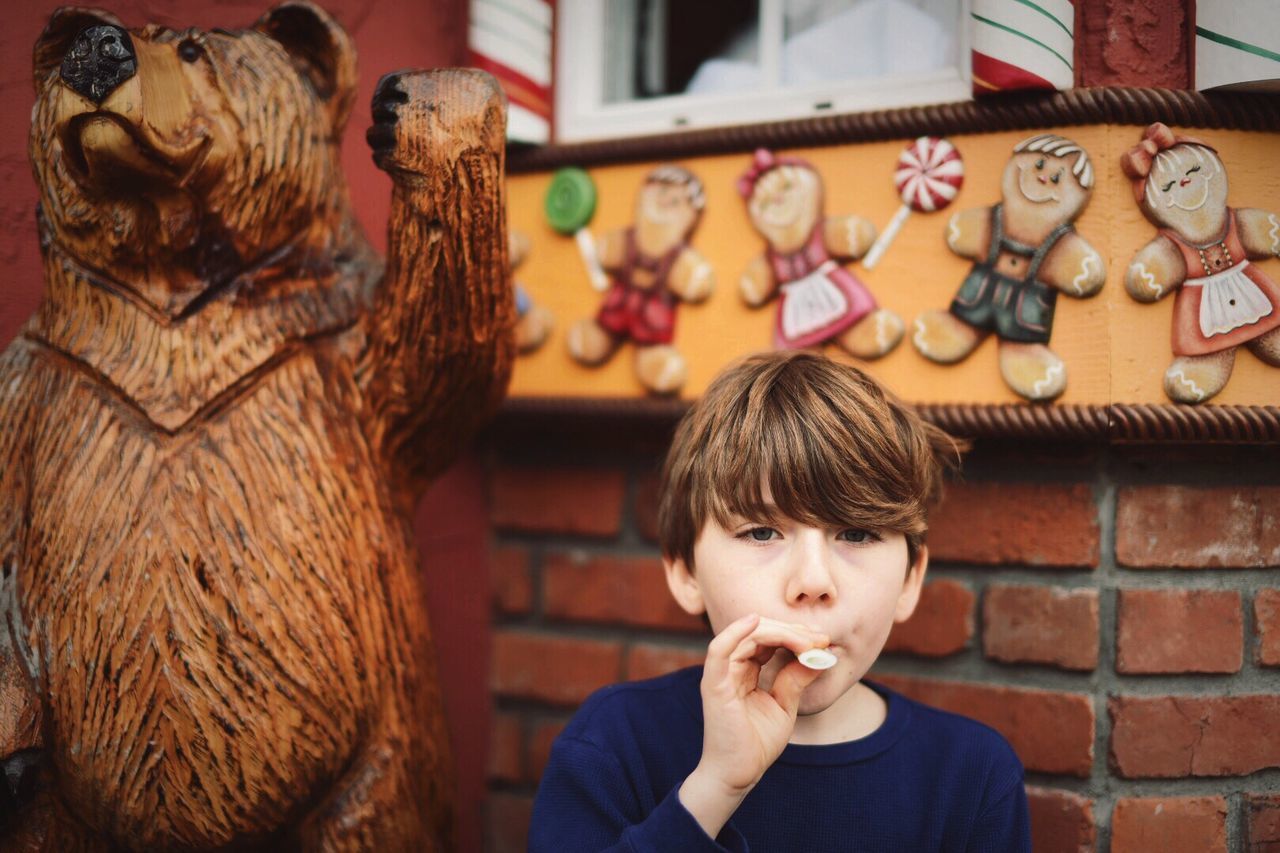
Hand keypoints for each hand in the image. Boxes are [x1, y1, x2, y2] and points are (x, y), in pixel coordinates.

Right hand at [678, 614, 827, 836]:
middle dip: (792, 631)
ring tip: (807, 641)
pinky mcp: (715, 685)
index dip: (795, 635)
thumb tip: (818, 655)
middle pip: (759, 633)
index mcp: (745, 671)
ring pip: (747, 636)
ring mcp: (721, 674)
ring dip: (780, 633)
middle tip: (820, 638)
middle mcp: (731, 668)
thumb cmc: (757, 744)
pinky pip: (720, 650)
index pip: (768, 640)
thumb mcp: (785, 705)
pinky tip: (757, 621)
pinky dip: (736, 631)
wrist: (739, 774)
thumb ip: (796, 679)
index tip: (823, 640)